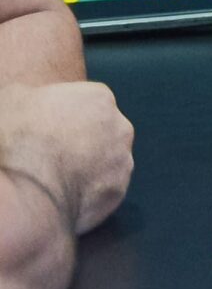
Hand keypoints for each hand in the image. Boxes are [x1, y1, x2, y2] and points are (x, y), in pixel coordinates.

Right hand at [0, 82, 133, 232]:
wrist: (27, 191)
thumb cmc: (18, 141)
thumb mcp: (12, 101)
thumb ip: (30, 94)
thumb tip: (27, 96)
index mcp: (98, 97)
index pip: (87, 103)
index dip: (64, 118)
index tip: (46, 130)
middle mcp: (120, 125)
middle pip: (102, 130)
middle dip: (82, 140)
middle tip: (52, 155)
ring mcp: (123, 159)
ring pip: (107, 160)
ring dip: (88, 166)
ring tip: (57, 178)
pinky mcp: (118, 190)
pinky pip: (104, 188)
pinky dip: (89, 192)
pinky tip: (65, 195)